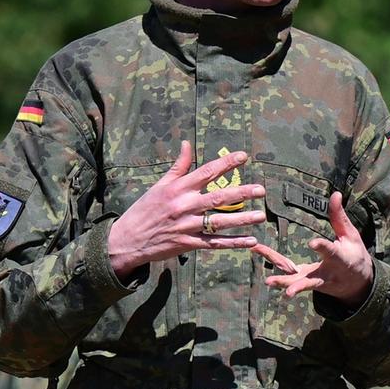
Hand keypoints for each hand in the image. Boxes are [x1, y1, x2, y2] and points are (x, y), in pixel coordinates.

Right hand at [106, 142, 266, 277]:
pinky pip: (215, 244)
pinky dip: (233, 243)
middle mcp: (184, 205)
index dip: (225, 163)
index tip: (243, 156)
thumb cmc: (145, 209)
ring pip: (219, 222)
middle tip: (261, 189)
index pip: (206, 172)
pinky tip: (251, 241)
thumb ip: (178, 167)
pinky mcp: (188, 244)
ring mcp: (187, 226)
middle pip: (217, 197)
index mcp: (178, 188)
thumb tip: (187, 144)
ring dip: (242, 219)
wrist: (128, 239)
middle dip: (241, 192)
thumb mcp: (159, 185)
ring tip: (261, 215)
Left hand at [252, 192, 374, 305]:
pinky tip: (267, 279)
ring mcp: (316, 281)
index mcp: (339, 259)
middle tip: (288, 287)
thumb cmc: (354, 255)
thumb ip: (339, 217)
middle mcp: (326, 274)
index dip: (321, 247)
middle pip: (310, 277)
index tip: (312, 244)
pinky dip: (279, 279)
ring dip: (284, 283)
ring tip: (269, 282)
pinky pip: (291, 280)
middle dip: (299, 282)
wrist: (358, 283)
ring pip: (298, 283)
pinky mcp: (307, 283)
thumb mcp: (350, 236)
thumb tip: (336, 193)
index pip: (329, 252)